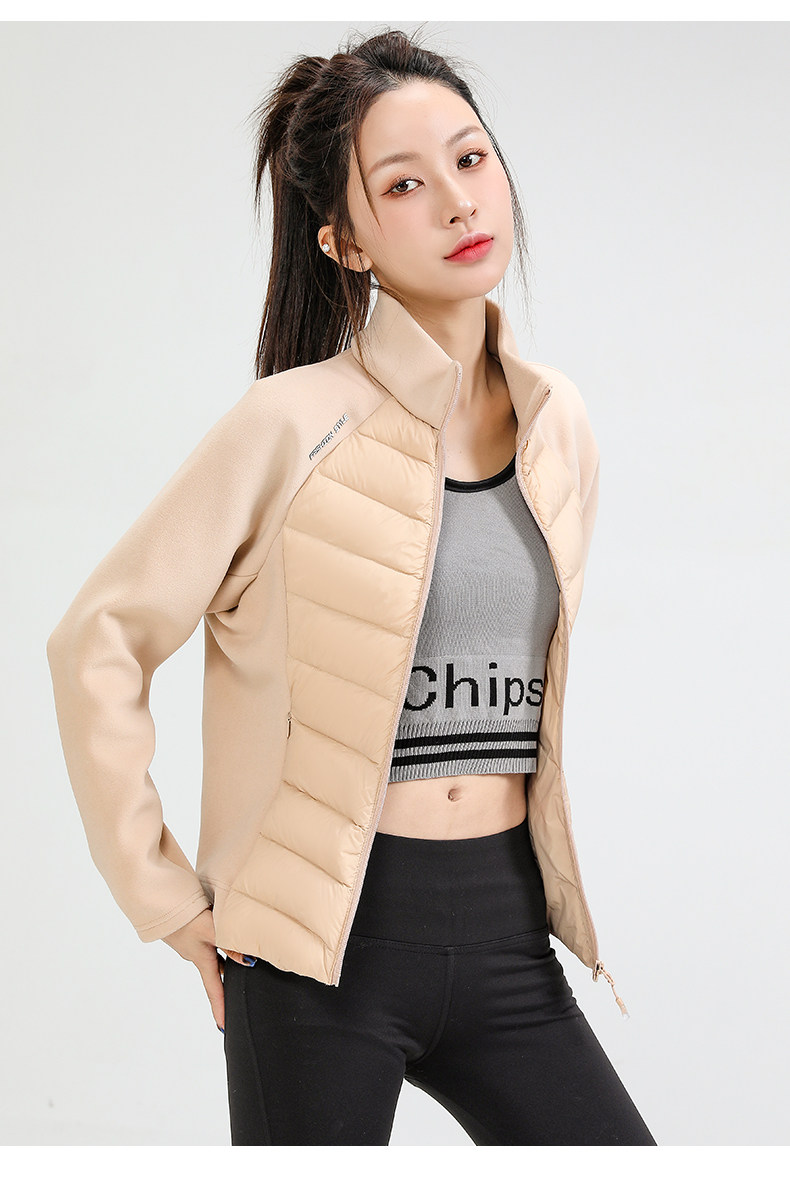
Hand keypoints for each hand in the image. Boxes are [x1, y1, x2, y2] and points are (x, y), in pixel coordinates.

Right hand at [161, 908, 253, 1032]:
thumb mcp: (210, 930)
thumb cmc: (182, 915)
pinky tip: (223, 931)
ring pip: (212, 955)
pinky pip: (207, 941)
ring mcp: (190, 943)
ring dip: (224, 959)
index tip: (224, 1028)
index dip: (220, 1009)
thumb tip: (249, 961)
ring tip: (239, 959)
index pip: (214, 990)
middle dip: (226, 984)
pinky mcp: (188, 930)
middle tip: (238, 995)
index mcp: (201, 959)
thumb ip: (230, 944)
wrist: (156, 899)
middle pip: (215, 973)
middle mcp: (195, 954)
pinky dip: (218, 942)